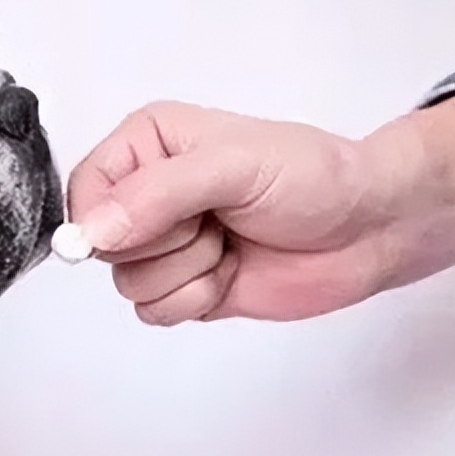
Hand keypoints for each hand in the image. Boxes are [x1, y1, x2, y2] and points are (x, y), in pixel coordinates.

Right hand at [67, 94, 454, 324]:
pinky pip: (153, 312)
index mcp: (148, 144)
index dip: (105, 217)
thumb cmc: (314, 177)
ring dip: (186, 272)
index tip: (162, 220)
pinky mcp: (184, 285)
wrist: (370, 228)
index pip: (84, 188)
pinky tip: (231, 272)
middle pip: (101, 244)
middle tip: (215, 220)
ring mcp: (165, 243)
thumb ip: (157, 195)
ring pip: (127, 283)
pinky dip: (195, 300)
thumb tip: (91, 233)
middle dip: (163, 243)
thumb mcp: (233, 165)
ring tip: (229, 242)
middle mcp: (146, 192)